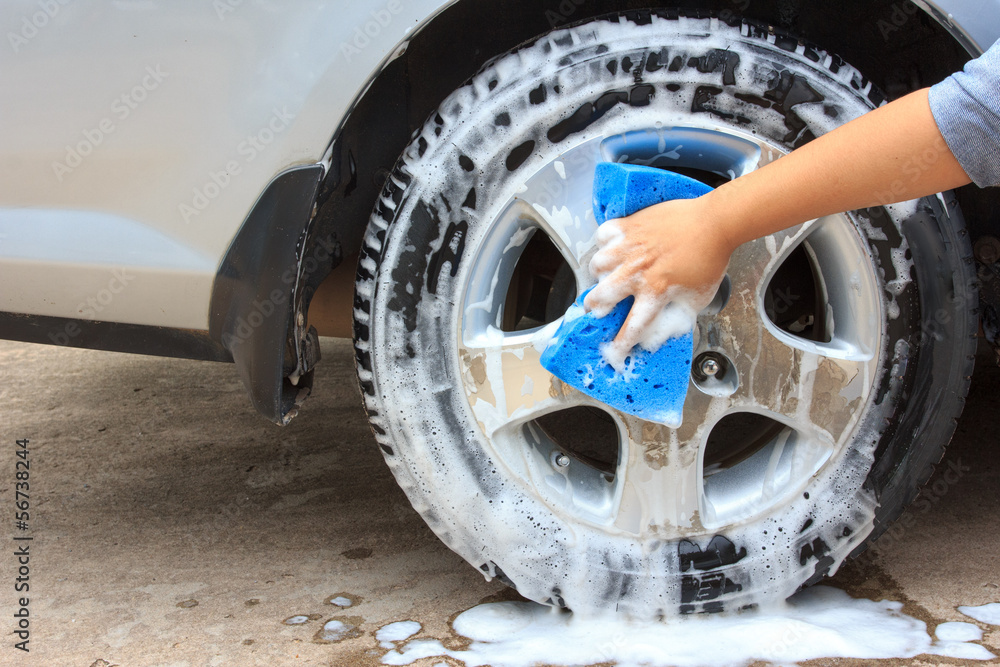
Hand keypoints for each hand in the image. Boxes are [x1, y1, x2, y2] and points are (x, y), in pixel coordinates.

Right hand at [583, 195, 733, 368]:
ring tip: (607, 275)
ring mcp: (630, 247)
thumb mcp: (697, 300)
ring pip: (597, 266)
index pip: (631, 328)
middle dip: (595, 308)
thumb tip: (658, 336)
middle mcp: (637, 272)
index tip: (614, 353)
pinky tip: (614, 248)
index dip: (619, 346)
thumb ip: (676, 320)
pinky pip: (602, 236)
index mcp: (655, 292)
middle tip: (598, 308)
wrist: (714, 224)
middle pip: (600, 297)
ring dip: (600, 275)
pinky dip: (604, 243)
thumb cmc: (709, 260)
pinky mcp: (629, 226)